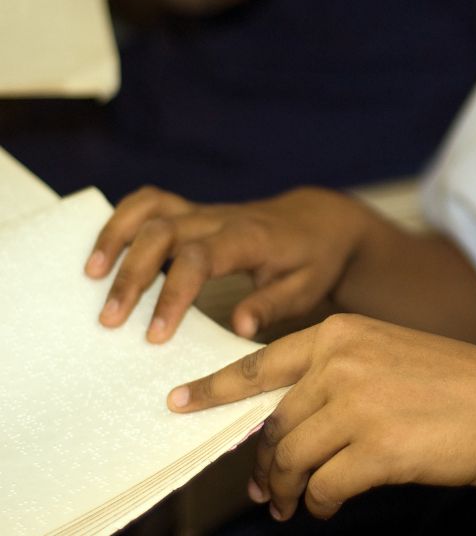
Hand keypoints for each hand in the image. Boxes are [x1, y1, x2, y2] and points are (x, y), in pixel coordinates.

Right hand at [86, 186, 367, 342]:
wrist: (322, 221)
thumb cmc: (314, 260)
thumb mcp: (306, 288)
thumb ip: (272, 306)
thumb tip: (239, 327)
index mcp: (249, 240)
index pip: (199, 259)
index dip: (173, 294)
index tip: (155, 335)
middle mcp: (221, 219)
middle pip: (164, 232)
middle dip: (133, 275)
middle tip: (110, 320)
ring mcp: (206, 211)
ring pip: (151, 210)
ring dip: (116, 238)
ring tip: (90, 276)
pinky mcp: (195, 211)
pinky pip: (152, 202)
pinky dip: (123, 218)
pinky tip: (105, 251)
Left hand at [166, 314, 475, 521]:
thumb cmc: (452, 387)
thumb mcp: (388, 357)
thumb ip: (334, 378)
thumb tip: (281, 429)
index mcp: (343, 333)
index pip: (261, 363)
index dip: (214, 387)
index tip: (178, 403)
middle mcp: (343, 362)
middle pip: (274, 422)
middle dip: (264, 462)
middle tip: (268, 490)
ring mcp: (359, 403)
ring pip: (291, 458)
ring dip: (289, 489)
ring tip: (298, 504)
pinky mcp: (376, 448)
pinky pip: (324, 487)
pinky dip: (323, 503)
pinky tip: (335, 503)